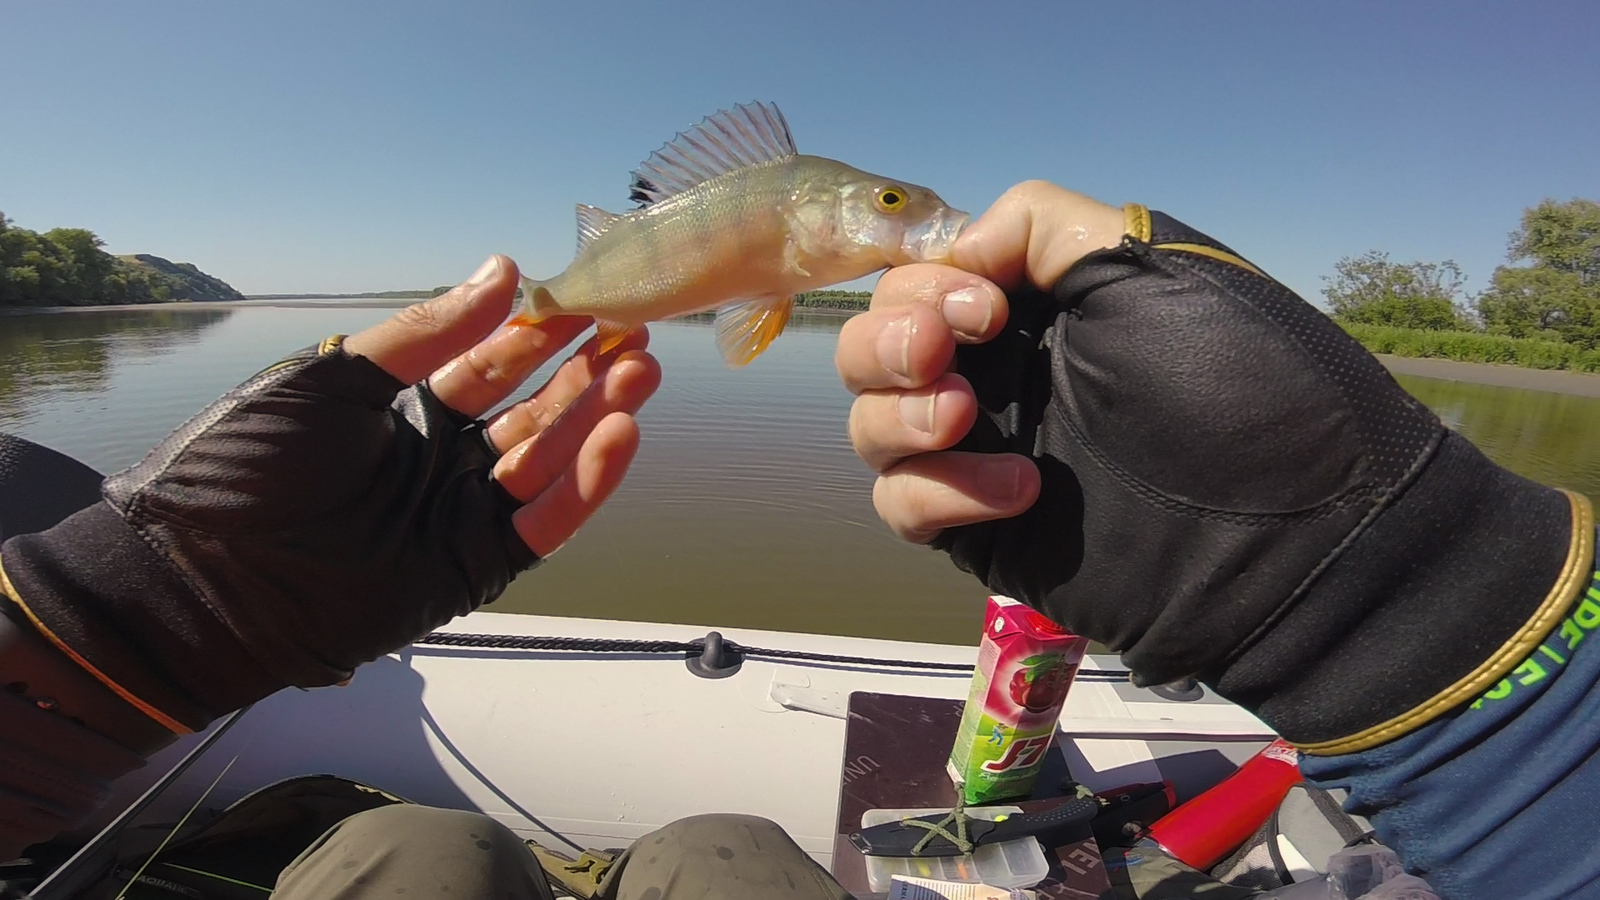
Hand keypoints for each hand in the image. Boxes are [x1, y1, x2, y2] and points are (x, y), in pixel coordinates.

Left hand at [1, 255, 661, 732]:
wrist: (205, 579)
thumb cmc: (249, 465)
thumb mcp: (333, 377)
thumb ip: (424, 333)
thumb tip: (502, 272)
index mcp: (403, 410)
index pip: (491, 363)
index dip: (540, 332)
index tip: (589, 297)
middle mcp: (441, 458)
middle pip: (533, 409)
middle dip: (585, 371)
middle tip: (636, 332)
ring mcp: (461, 512)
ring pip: (550, 460)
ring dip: (598, 418)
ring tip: (641, 372)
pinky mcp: (475, 564)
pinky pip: (544, 522)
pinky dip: (586, 483)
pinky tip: (620, 436)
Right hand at [837, 182, 1587, 752]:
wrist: (1291, 543)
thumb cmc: (1240, 391)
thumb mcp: (1158, 268)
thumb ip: (1047, 226)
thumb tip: (957, 248)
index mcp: (1040, 303)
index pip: (922, 276)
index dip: (924, 283)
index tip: (984, 305)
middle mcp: (1002, 371)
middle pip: (872, 346)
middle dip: (888, 340)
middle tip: (943, 355)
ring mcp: (985, 453)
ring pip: (872, 424)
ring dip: (901, 413)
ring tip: (969, 421)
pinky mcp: (982, 532)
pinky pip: (902, 503)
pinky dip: (935, 491)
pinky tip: (1017, 490)